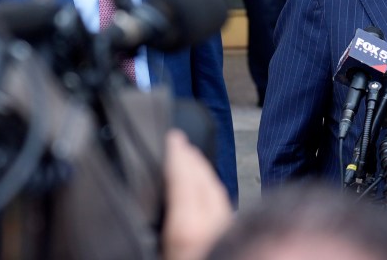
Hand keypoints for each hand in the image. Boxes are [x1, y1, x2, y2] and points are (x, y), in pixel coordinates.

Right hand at [162, 130, 232, 259]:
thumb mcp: (155, 252)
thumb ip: (156, 222)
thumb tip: (150, 202)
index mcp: (188, 228)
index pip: (183, 179)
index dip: (176, 155)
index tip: (172, 137)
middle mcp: (213, 225)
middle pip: (204, 181)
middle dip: (192, 159)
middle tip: (179, 143)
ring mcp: (228, 230)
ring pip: (217, 193)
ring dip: (203, 173)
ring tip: (191, 162)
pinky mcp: (236, 235)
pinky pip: (223, 208)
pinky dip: (212, 192)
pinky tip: (206, 195)